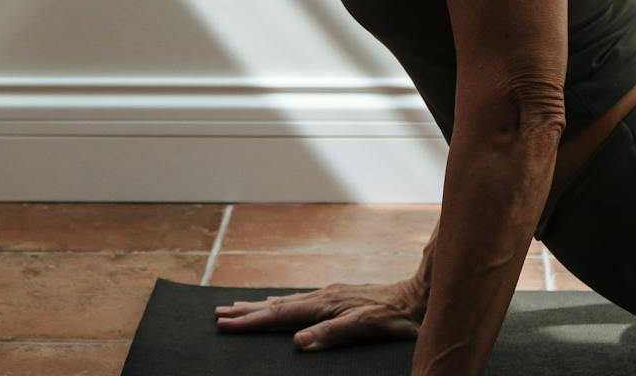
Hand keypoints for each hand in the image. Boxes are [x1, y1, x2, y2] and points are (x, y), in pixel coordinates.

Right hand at [214, 278, 423, 350]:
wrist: (417, 297)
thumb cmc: (393, 317)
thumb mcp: (364, 327)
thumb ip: (330, 333)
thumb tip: (296, 341)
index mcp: (324, 304)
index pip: (279, 315)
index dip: (250, 321)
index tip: (223, 323)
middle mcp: (323, 295)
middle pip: (276, 305)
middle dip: (246, 311)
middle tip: (217, 314)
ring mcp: (329, 294)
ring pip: (286, 301)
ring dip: (260, 306)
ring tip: (238, 307)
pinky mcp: (337, 297)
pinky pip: (300, 301)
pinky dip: (281, 303)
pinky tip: (279, 303)